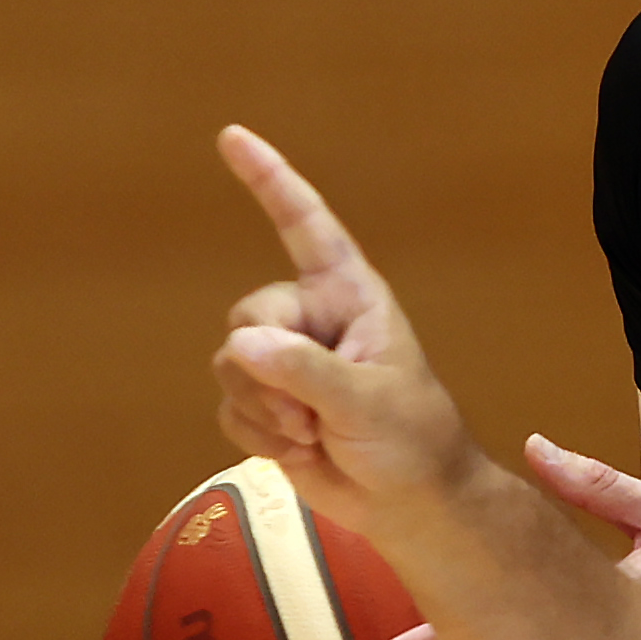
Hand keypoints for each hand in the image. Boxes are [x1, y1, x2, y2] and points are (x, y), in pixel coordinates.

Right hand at [208, 127, 473, 521]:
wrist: (412, 503)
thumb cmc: (411, 439)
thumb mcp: (368, 400)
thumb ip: (306, 370)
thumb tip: (242, 344)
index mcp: (349, 294)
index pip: (304, 224)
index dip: (270, 179)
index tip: (232, 136)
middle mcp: (312, 318)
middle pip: (246, 316)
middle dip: (268, 373)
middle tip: (314, 414)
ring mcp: (286, 363)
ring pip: (230, 367)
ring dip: (265, 413)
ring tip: (316, 434)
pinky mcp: (266, 406)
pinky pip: (229, 409)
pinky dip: (257, 438)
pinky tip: (299, 452)